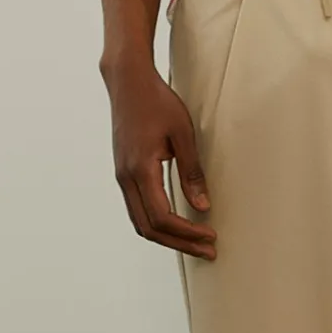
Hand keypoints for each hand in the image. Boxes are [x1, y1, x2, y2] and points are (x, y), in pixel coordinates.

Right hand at [103, 53, 214, 258]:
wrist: (128, 82)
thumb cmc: (157, 102)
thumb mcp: (183, 134)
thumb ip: (191, 172)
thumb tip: (202, 206)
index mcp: (140, 170)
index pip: (162, 218)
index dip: (187, 233)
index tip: (210, 237)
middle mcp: (126, 178)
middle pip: (149, 228)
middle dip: (180, 243)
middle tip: (207, 250)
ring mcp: (121, 177)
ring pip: (140, 222)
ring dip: (168, 236)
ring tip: (194, 242)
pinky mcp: (123, 173)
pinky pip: (137, 209)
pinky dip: (157, 223)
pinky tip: (177, 223)